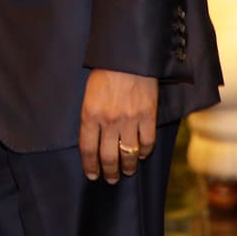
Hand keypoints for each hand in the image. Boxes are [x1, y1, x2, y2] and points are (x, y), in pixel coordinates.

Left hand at [78, 69, 157, 183]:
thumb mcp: (89, 93)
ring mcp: (130, 120)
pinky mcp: (148, 116)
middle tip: (110, 179)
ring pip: (128, 154)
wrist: (127, 56)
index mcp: (90, 114)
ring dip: (127, 167)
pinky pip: (147, 143)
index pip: (88, 148)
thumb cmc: (104, 72)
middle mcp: (109, 121)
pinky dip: (144, 152)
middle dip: (109, 172)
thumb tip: (93, 137)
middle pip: (108, 156)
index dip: (90, 165)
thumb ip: (91, 115)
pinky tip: (141, 154)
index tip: (92, 175)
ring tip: (126, 171)